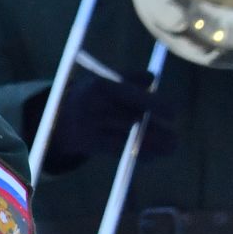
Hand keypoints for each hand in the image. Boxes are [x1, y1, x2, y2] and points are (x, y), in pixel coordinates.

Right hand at [48, 70, 178, 166]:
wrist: (56, 116)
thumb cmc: (91, 94)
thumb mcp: (104, 79)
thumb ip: (129, 78)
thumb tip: (152, 77)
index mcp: (99, 85)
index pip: (130, 94)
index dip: (153, 104)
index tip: (173, 113)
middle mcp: (93, 105)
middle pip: (130, 118)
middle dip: (156, 128)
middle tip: (176, 138)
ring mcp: (90, 125)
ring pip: (127, 136)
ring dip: (152, 144)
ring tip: (172, 147)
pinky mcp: (89, 142)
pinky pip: (118, 150)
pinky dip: (137, 154)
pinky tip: (154, 156)